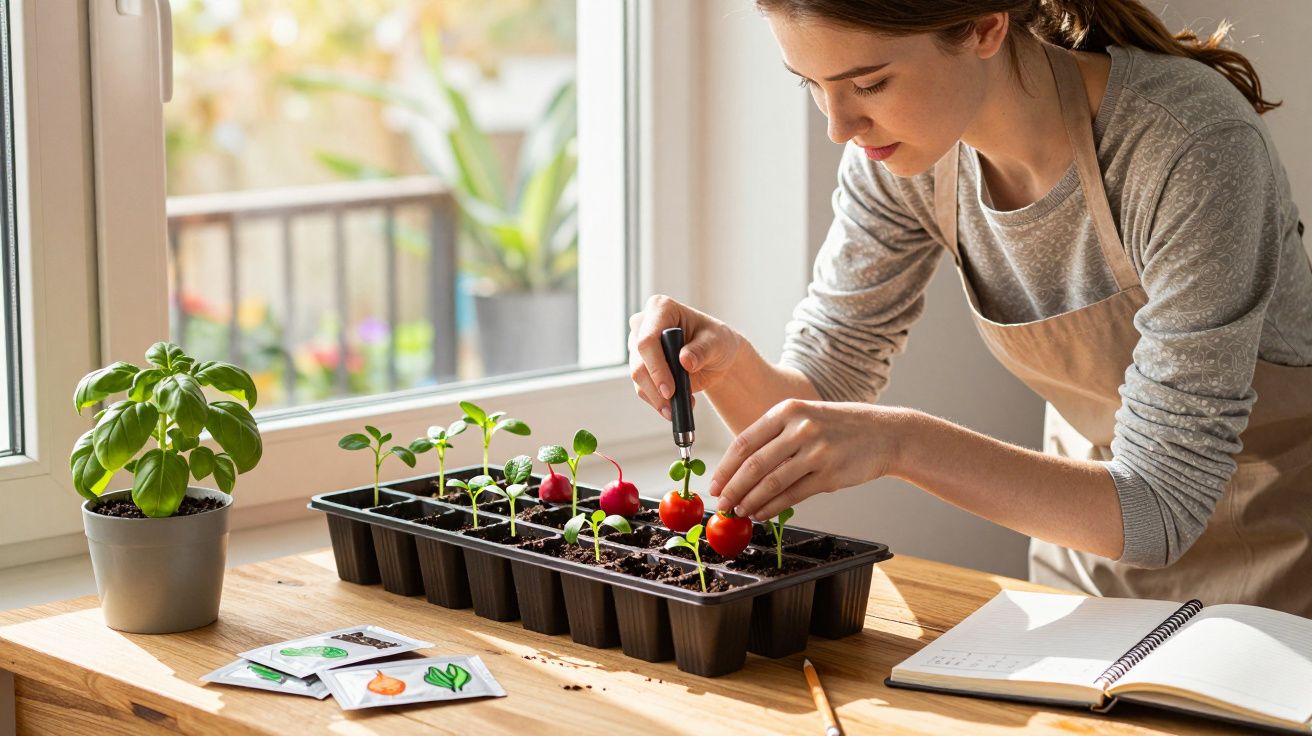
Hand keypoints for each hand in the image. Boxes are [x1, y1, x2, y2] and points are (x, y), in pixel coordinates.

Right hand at [628, 294, 744, 418]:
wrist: (715, 357)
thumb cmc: (716, 341)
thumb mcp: (717, 343)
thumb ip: (702, 350)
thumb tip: (685, 361)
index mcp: (660, 309)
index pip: (647, 340)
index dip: (656, 367)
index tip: (669, 390)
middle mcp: (643, 324)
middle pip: (639, 361)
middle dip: (655, 388)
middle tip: (673, 405)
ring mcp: (638, 345)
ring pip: (638, 377)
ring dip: (657, 398)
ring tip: (677, 408)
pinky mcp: (640, 365)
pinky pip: (642, 387)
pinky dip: (657, 400)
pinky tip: (673, 405)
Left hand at [709, 399, 905, 520]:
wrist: (886, 433)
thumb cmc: (841, 427)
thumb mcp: (806, 417)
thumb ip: (776, 437)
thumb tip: (742, 468)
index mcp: (787, 411)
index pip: (744, 442)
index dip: (725, 467)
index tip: (715, 483)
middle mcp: (800, 428)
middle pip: (754, 464)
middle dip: (733, 488)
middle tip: (722, 503)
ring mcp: (816, 451)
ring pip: (771, 482)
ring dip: (750, 501)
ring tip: (739, 511)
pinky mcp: (829, 474)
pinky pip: (793, 495)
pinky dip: (773, 508)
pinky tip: (762, 514)